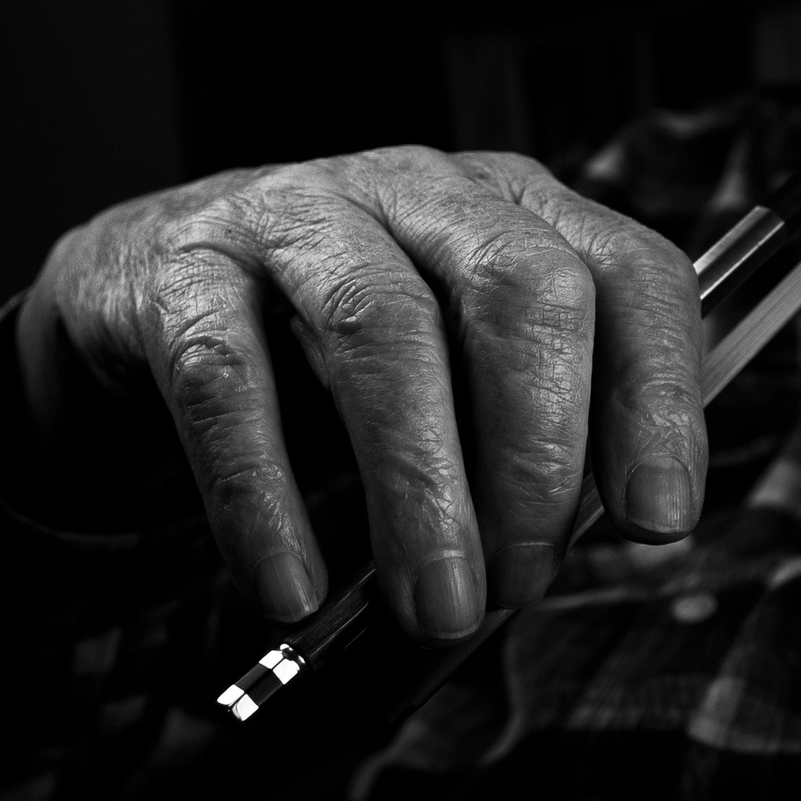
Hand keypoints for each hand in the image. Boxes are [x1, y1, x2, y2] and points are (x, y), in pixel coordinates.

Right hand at [14, 148, 708, 642]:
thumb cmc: (324, 355)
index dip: (657, 398)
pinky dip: (262, 498)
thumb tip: (566, 555)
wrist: (141, 297)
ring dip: (420, 487)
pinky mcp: (179, 268)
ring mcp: (294, 213)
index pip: (630, 274)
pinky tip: (290, 589)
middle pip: (519, 287)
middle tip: (521, 582)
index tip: (660, 519)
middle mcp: (418, 190)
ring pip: (382, 326)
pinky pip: (229, 380)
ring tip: (434, 610)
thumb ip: (520, 443)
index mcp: (514, 211)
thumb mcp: (447, 381)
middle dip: (538, 453)